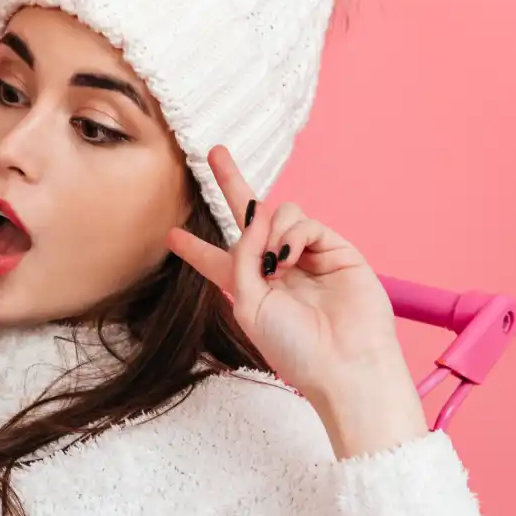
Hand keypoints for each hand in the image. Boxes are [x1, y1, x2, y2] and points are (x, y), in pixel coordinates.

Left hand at [168, 146, 426, 457]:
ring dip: (270, 229)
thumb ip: (243, 257)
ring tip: (277, 262)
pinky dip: (294, 233)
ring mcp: (307, 257)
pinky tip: (291, 255)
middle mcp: (277, 268)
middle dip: (232, 184)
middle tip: (214, 153)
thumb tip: (255, 215)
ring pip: (280, 214)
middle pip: (250, 219)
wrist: (343, 363)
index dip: (195, 248)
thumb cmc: (295, 347)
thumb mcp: (250, 304)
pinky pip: (306, 223)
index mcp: (250, 289)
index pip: (217, 261)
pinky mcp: (335, 250)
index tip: (172, 236)